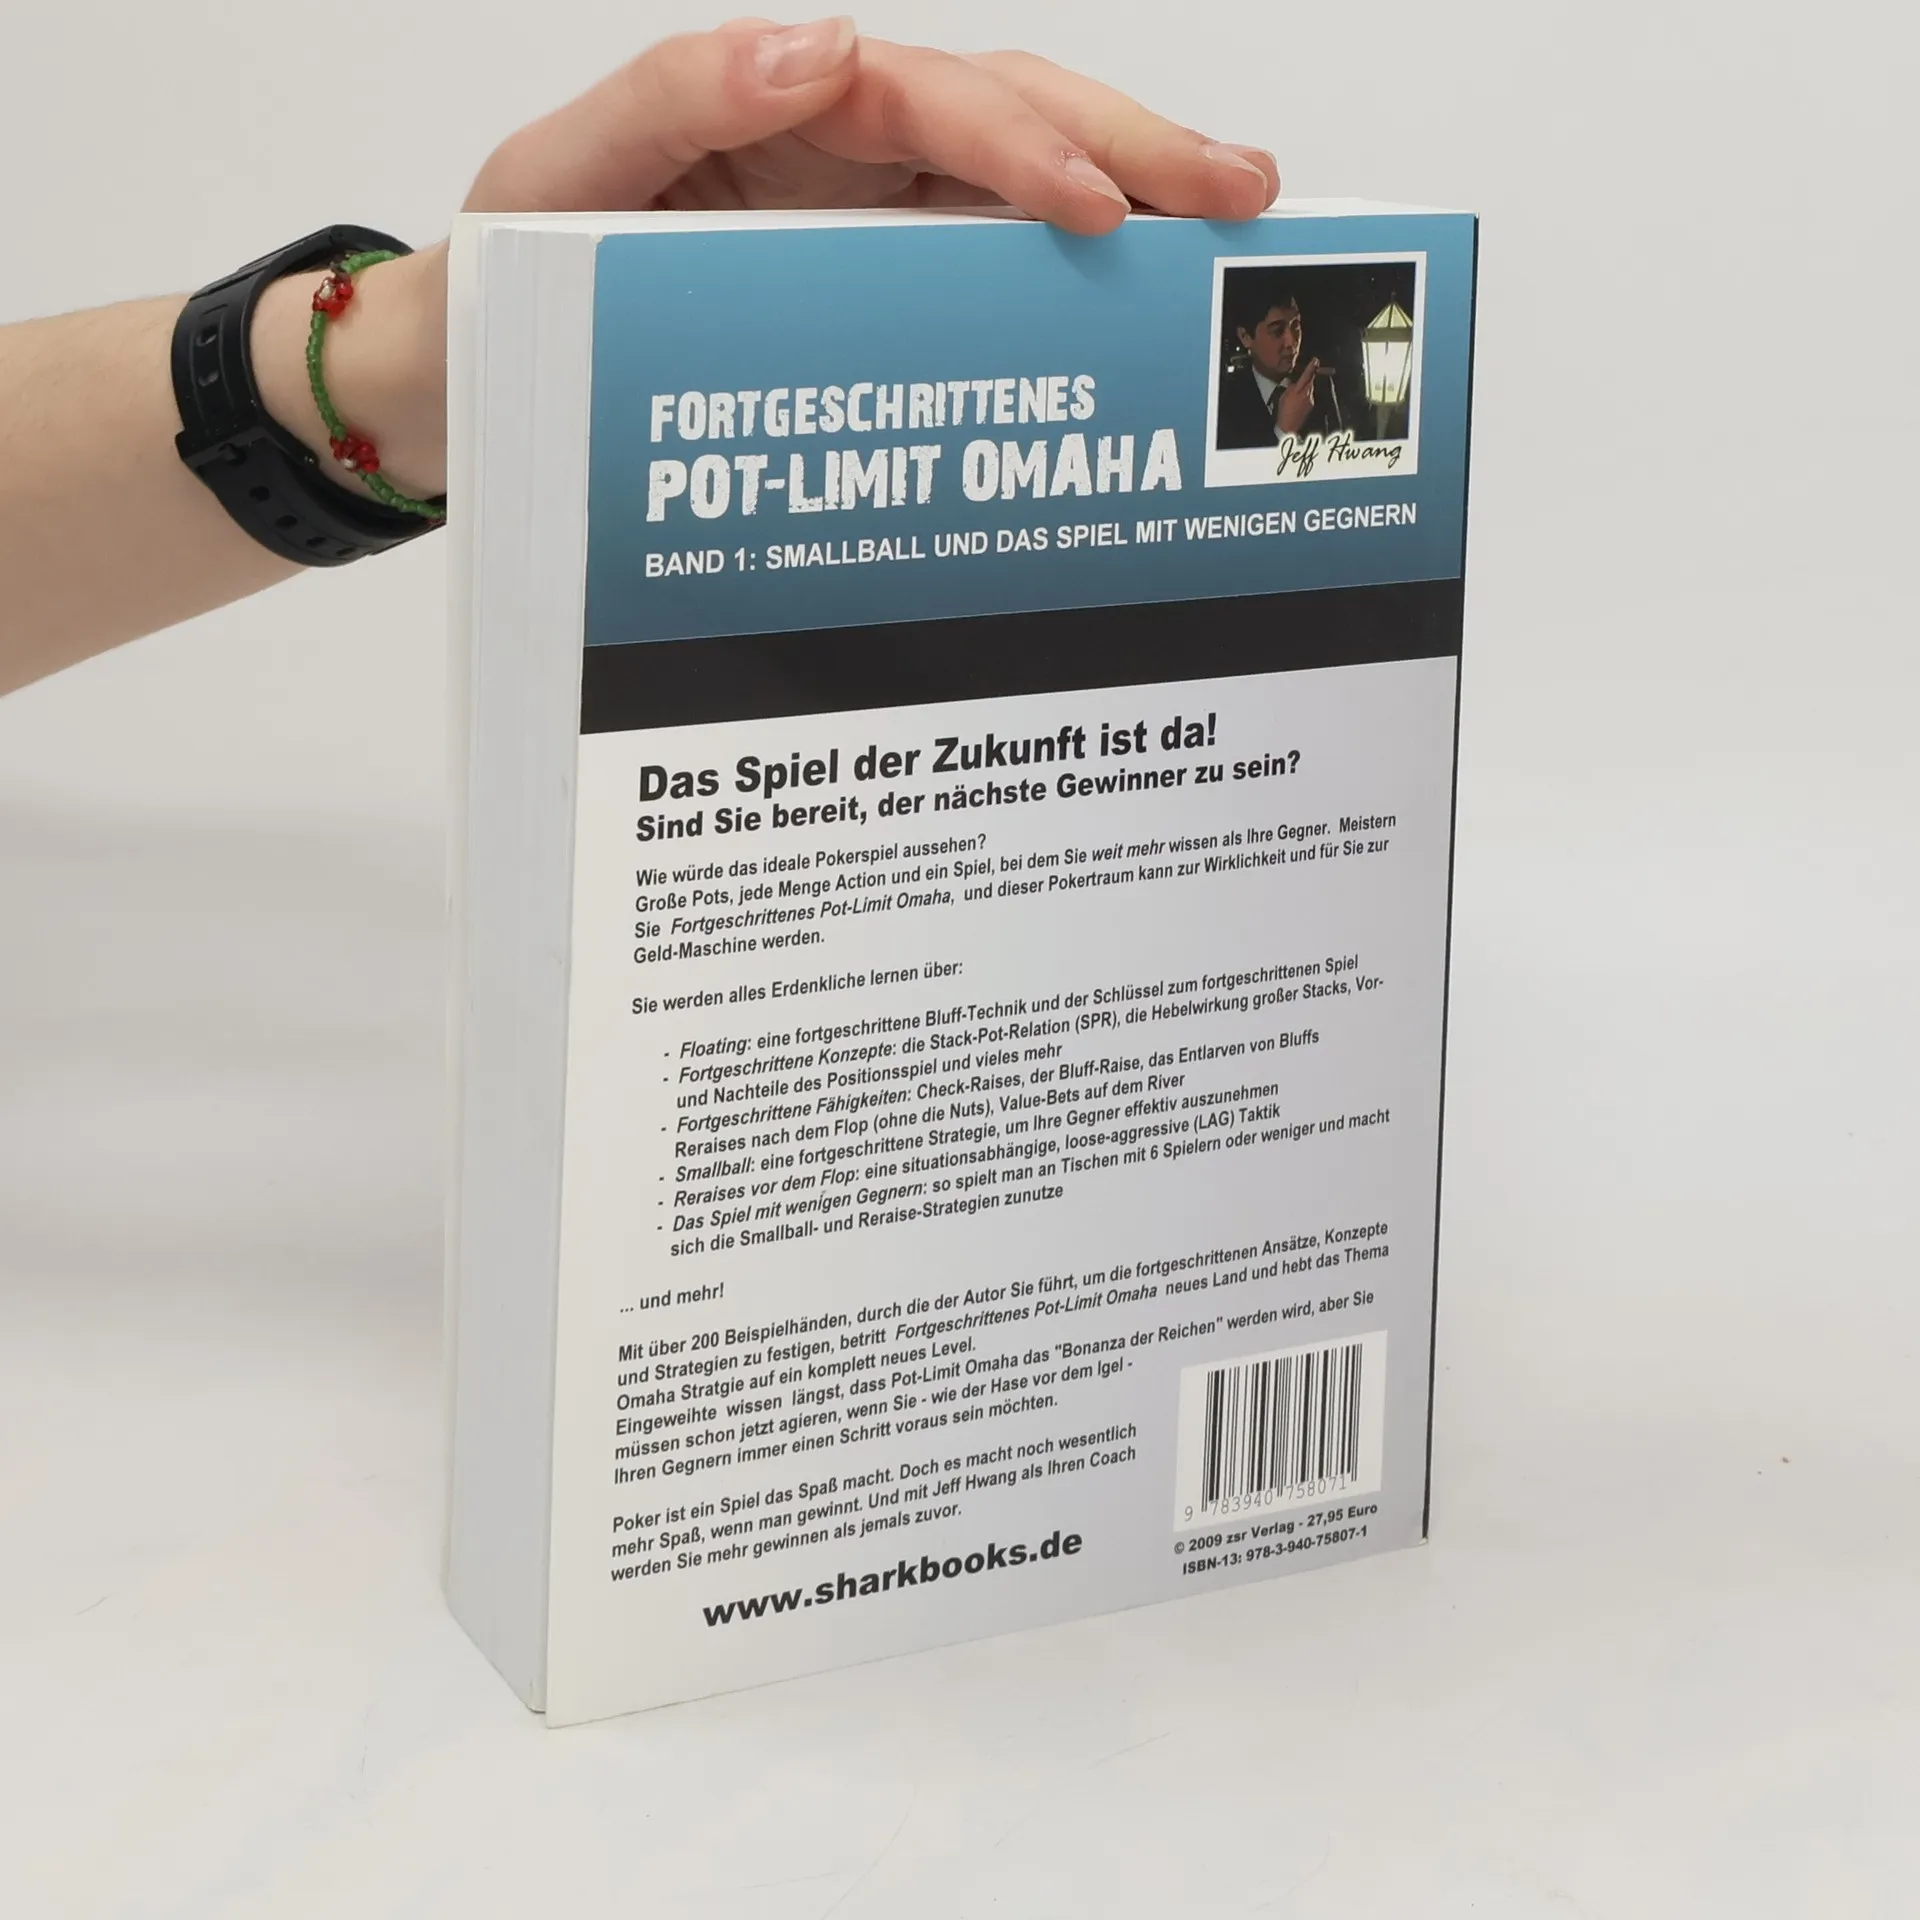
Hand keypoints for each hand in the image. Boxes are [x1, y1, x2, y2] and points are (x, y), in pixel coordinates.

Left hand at [261, 19, 1278, 498]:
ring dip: (1132, 206)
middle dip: (1131, 149)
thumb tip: (815, 47)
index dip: (1021, 142)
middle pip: (1010, 122)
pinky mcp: (878, 304)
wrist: (477, 395)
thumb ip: (669, 104)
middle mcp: (840, 159)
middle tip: (1246, 193)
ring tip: (1231, 235)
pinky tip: (1141, 311)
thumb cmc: (513, 277)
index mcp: (778, 112)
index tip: (1098, 210)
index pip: (927, 96)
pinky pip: (988, 279)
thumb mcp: (557, 180)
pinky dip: (1071, 292)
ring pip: (1019, 196)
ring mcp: (868, 232)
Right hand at [1275, 358, 1320, 437]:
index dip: (1311, 368)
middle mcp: (1308, 394)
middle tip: (1308, 372)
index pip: (1307, 376)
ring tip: (1297, 393)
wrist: (1289, 427)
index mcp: (1300, 390)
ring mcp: (1310, 401)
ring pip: (1309, 390)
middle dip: (1308, 377)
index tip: (1315, 360)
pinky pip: (1309, 397)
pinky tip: (1298, 402)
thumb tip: (1294, 382)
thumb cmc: (1284, 411)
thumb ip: (1290, 387)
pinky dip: (1305, 396)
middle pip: (1310, 382)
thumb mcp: (1284, 396)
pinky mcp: (1311, 407)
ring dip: (1305, 388)